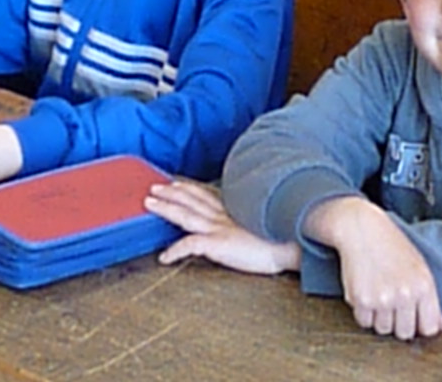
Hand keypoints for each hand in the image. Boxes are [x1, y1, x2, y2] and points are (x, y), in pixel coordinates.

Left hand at [147, 179, 300, 275]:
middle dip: (171, 192)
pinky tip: (164, 258)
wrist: (293, 244)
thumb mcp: (263, 223)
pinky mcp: (219, 244)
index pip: (207, 194)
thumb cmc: (284, 237)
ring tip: (149, 204)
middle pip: (192, 199)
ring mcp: (220, 228)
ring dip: (166, 208)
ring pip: (185, 214)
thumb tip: (246, 225)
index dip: (189, 187)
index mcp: (235, 209)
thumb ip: (250, 220)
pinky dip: (175, 251)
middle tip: (153, 186)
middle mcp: (225, 215)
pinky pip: (190, 245)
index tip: (176, 182)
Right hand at [303, 196, 441, 339]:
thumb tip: (441, 326)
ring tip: (378, 293)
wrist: (361, 228)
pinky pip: (364, 322)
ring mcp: (383, 298)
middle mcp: (405, 294)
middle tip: (392, 304)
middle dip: (398, 323)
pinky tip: (366, 291)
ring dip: (380, 317)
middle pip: (405, 333)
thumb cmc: (391, 244)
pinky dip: (364, 312)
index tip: (413, 317)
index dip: (420, 325)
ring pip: (383, 329)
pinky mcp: (362, 300)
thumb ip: (430, 300)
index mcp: (424, 285)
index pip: (429, 328)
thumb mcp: (419, 267)